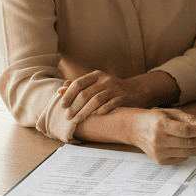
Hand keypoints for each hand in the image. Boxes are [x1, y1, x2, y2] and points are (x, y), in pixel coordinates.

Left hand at [59, 70, 177, 122]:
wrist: (135, 89)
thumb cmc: (110, 89)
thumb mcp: (96, 83)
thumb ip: (79, 86)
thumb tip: (60, 90)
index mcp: (97, 75)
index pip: (78, 83)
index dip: (69, 95)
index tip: (63, 106)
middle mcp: (106, 80)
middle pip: (86, 93)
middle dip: (74, 107)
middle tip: (68, 117)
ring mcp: (115, 88)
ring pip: (96, 100)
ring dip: (84, 111)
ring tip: (77, 120)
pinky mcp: (124, 97)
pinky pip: (111, 104)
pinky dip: (102, 110)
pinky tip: (96, 116)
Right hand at [130, 109, 195, 164]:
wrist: (134, 129)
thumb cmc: (154, 118)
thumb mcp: (171, 113)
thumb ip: (189, 119)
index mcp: (162, 125)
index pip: (187, 131)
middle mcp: (159, 140)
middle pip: (188, 143)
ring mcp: (159, 153)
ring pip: (187, 152)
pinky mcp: (160, 161)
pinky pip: (181, 158)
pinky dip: (190, 152)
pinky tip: (191, 145)